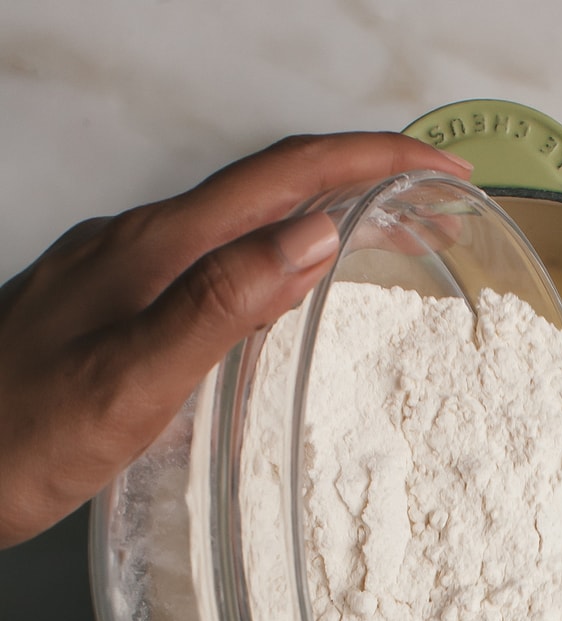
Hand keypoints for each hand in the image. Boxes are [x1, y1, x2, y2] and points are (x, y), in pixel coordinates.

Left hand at [0, 131, 469, 547]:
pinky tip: (286, 295)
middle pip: (271, 186)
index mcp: (156, 252)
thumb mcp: (131, 384)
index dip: (373, 163)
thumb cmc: (18, 441)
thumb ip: (220, 306)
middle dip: (364, 181)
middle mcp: (141, 247)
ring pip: (243, 221)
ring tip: (385, 242)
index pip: (285, 177)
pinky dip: (275, 258)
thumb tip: (313, 237)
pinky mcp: (115, 307)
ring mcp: (125, 274)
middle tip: (434, 209)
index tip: (444, 173)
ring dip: (322, 217)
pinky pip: (214, 259)